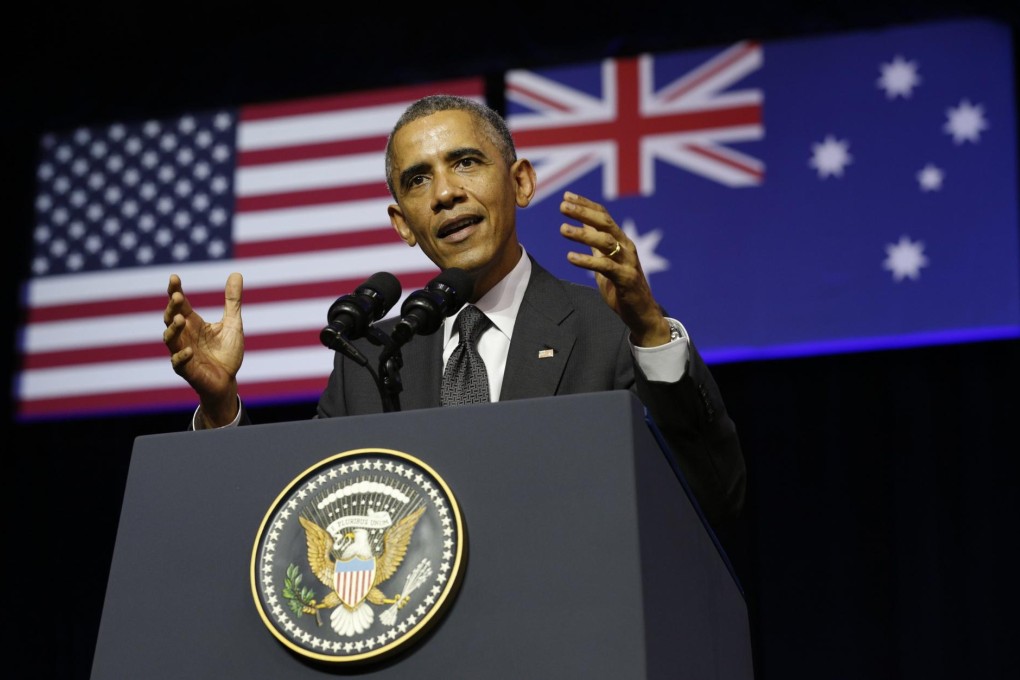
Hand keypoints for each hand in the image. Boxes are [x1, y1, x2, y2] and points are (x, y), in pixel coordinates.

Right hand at [163, 272, 244, 425]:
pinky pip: (178, 363)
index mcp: (193, 323)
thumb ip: (233, 300)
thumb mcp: (233, 323)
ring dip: (174, 329)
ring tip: (181, 319)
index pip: (181, 304)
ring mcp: (182, 352)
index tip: (174, 277)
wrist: (227, 381)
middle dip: (172, 308)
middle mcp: (184, 336)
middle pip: (171, 318)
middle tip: (177, 296)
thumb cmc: (226, 352)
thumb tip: (236, 273)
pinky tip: (189, 350)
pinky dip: (182, 356)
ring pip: (170, 339)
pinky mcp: (186, 369)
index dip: (175, 291)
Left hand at [559, 192, 670, 346]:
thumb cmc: (621, 286)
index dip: (586, 204)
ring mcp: (628, 262)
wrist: (641, 312)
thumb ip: (596, 242)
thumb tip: (582, 223)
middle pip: (605, 223)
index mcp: (621, 240)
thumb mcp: (605, 260)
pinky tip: (570, 257)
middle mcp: (626, 247)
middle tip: (562, 206)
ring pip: (606, 242)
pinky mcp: (626, 279)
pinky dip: (587, 261)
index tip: (566, 196)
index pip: (603, 216)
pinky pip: (605, 266)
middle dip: (584, 212)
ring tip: (562, 229)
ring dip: (583, 234)